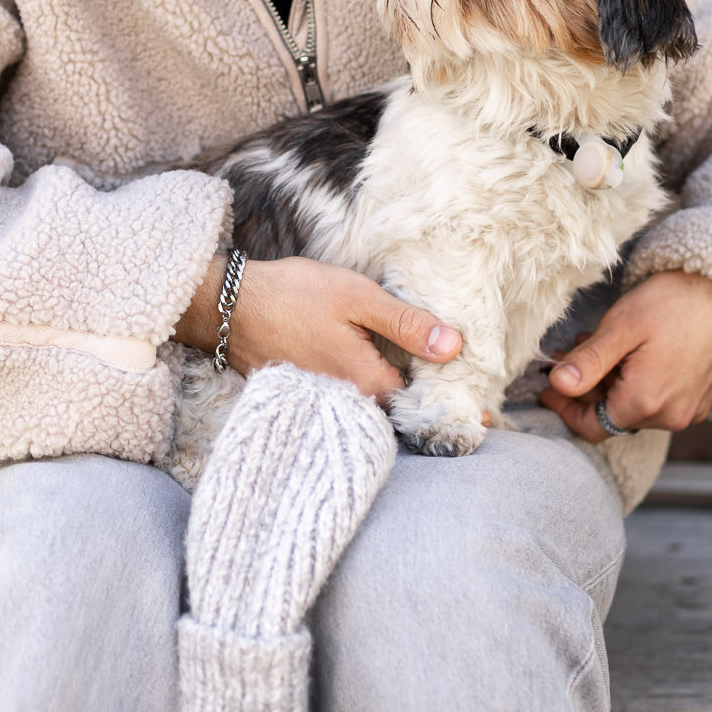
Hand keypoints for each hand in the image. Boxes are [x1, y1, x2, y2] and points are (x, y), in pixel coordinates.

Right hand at [176, 253, 460, 398]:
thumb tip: (454, 347)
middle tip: (468, 407)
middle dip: (428, 409)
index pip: (419, 403)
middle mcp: (344, 403)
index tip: (484, 416)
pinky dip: (369, 394)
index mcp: (364, 383)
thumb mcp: (358, 298)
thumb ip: (407, 324)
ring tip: (429, 389)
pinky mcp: (306, 394)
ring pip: (372, 408)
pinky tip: (380, 374)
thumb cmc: (293, 295)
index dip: (451, 404)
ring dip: (400, 402)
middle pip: (396, 412)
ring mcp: (322, 402)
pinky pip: (348, 401)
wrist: (226, 305)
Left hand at [538, 271, 711, 440]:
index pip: (592, 427)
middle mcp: (671, 417)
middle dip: (586, 389)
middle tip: (570, 354)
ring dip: (610, 383)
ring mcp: (689, 409)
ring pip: (635, 407)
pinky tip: (629, 352)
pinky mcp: (700, 397)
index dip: (564, 408)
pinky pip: (658, 400)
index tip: (547, 384)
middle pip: (612, 417)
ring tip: (599, 345)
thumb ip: (589, 362)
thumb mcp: (622, 327)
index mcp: (646, 403)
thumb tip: (558, 384)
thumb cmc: (676, 302)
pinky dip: (636, 382)